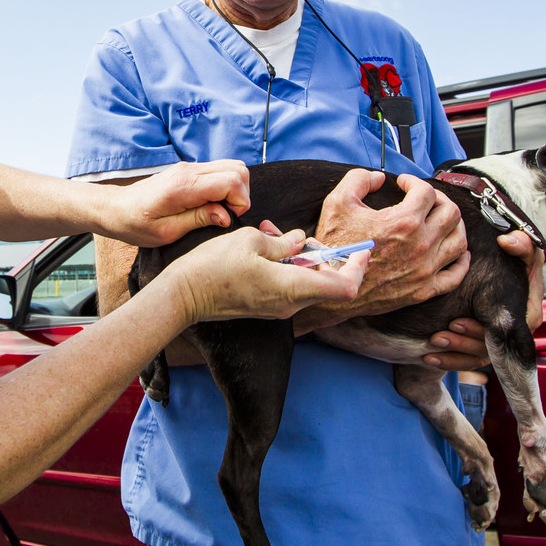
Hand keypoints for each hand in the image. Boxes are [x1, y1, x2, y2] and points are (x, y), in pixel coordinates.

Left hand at [102, 160, 249, 247]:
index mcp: (184, 185)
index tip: (229, 218)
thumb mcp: (167, 231)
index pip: (231, 180)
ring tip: (220, 210)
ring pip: (231, 167)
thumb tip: (226, 215)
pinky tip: (211, 205)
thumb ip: (200, 220)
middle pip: (237, 168)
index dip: (240, 201)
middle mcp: (189, 170)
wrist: (115, 208)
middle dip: (242, 193)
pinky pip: (219, 171)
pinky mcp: (189, 171)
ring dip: (235, 189)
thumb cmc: (136, 223)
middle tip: (228, 215)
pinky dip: (224, 187)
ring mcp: (189, 168)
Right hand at [162, 226, 368, 325]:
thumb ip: (284, 242)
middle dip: (327, 257)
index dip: (358, 266)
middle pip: (329, 283)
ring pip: (308, 283)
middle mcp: (291, 304)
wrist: (184, 295)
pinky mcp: (267, 307)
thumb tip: (301, 241)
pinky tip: (269, 248)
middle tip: (310, 237)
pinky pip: (291, 287)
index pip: (345, 286)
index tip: (362, 248)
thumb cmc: (214, 266)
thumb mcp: (251, 241)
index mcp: (293, 287)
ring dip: (304, 259)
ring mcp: (279, 309)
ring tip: (279, 236)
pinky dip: (289, 267)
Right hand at [297, 170, 468, 329]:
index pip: (426, 192)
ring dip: (455, 226)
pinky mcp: (423, 290)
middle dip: (440, 199)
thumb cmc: (334, 248)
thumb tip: (378, 178)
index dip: (414, 181)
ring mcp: (425, 269)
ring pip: (459, 241)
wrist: (331, 288)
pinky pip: (455, 275)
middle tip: (426, 199)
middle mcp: (421, 244)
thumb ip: (359, 180)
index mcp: (403, 221)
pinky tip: (458, 252)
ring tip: (442, 220)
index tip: (403, 183)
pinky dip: (461, 262)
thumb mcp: (337, 202)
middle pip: (451, 213)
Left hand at [419, 233, 543, 369]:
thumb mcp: (525, 248)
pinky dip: (449, 361)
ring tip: (432, 342)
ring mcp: (497, 339)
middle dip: (462, 343)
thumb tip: (507, 241)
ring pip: (476, 356)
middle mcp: (514, 331)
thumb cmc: (518, 256)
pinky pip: (467, 360)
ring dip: (453, 353)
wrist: (506, 261)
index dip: (478, 330)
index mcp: (527, 313)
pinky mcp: (483, 342)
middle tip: (439, 333)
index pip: (504, 333)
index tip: (455, 320)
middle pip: (489, 348)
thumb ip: (522, 244)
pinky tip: (429, 356)